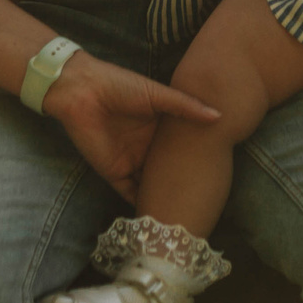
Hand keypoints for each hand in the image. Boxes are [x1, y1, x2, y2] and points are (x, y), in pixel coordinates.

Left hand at [41, 53, 221, 203]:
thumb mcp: (157, 95)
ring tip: (186, 212)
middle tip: (206, 197)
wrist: (83, 92)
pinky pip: (130, 193)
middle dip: (182, 182)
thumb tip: (218, 116)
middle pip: (168, 170)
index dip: (197, 159)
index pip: (181, 149)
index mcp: (159, 129)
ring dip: (163, 196)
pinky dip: (142, 204)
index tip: (219, 170)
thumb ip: (186, 106)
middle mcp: (148, 147)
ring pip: (151, 185)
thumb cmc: (120, 86)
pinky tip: (158, 216)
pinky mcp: (115, 173)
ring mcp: (132, 161)